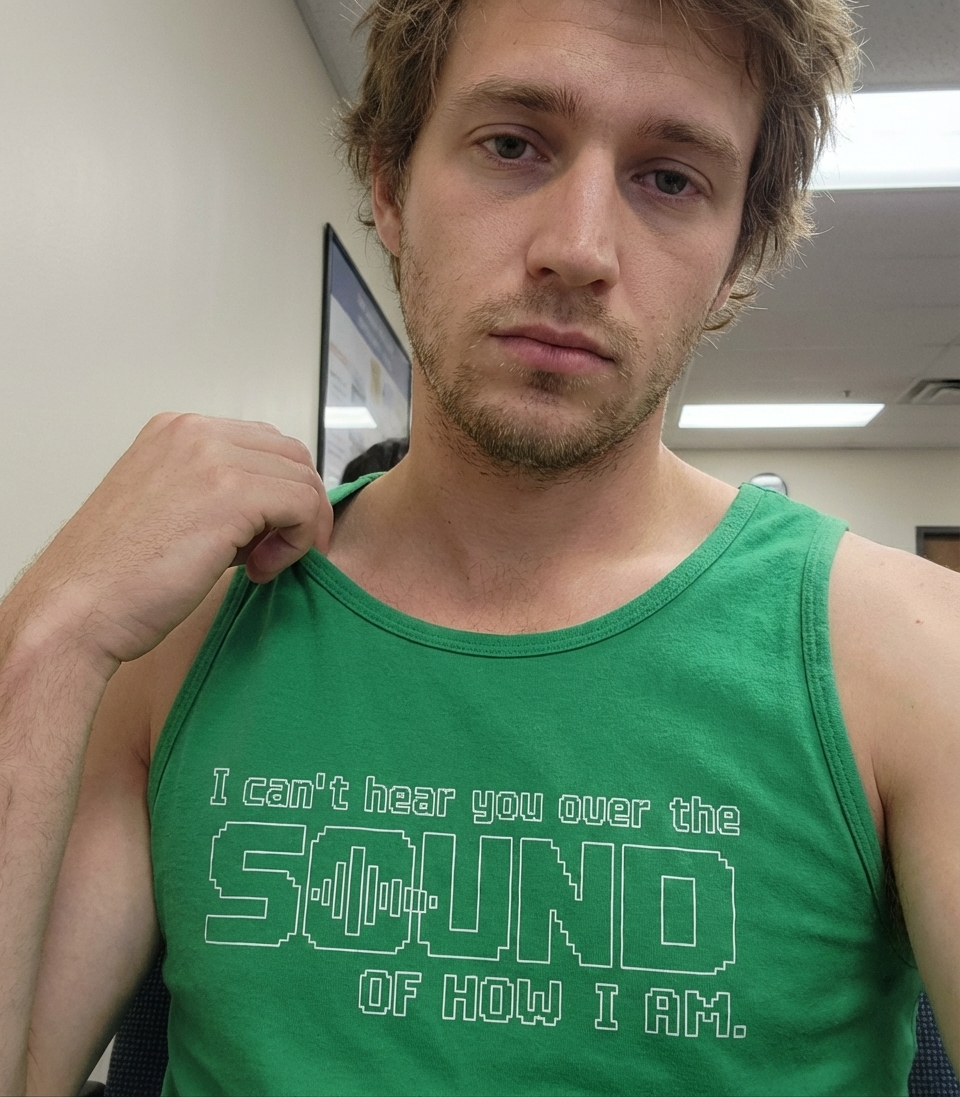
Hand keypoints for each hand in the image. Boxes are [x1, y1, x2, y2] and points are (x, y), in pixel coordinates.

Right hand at [12, 413, 331, 670]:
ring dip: (299, 528)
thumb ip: (218, 495)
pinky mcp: (232, 492)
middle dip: (299, 507)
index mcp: (177, 430)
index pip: (265, 444)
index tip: (267, 537)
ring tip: (260, 565)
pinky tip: (258, 570)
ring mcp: (213, 456)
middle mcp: (195, 431)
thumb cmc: (117, 578)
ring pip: (304, 480)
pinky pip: (304, 506)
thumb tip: (273, 510)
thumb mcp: (170, 510)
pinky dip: (299, 542)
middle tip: (276, 553)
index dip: (280, 493)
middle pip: (292, 456)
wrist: (77, 609)